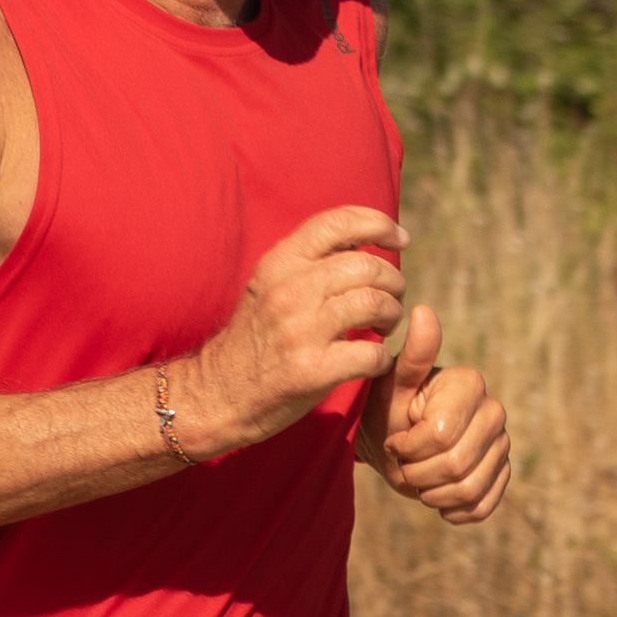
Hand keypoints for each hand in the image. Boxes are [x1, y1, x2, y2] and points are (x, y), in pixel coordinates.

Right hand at [179, 205, 405, 453]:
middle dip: (393, 281)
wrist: (217, 394)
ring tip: (385, 327)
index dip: (380, 224)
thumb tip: (361, 241)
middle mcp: (289, 290)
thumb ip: (307, 262)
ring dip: (392, 315)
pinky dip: (383, 358)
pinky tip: (374, 361)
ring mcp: (300, 331)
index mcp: (279, 263)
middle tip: (392, 299)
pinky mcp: (312, 371)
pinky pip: (371, 354)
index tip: (400, 239)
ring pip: (375, 304)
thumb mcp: (267, 286)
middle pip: (367, 265)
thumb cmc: (254, 339)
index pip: (338, 222)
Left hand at [359, 307, 511, 524]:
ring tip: (418, 477)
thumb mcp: (392, 384)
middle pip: (456, 465)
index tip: (395, 440)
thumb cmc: (388, 409)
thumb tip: (422, 311)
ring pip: (469, 488)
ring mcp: (501, 444)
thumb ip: (411, 354)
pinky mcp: (502, 474)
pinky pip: (483, 505)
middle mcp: (494, 411)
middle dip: (418, 473)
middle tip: (404, 462)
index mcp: (470, 385)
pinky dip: (453, 509)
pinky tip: (436, 496)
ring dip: (432, 493)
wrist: (393, 442)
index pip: (440, 436)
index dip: (409, 448)